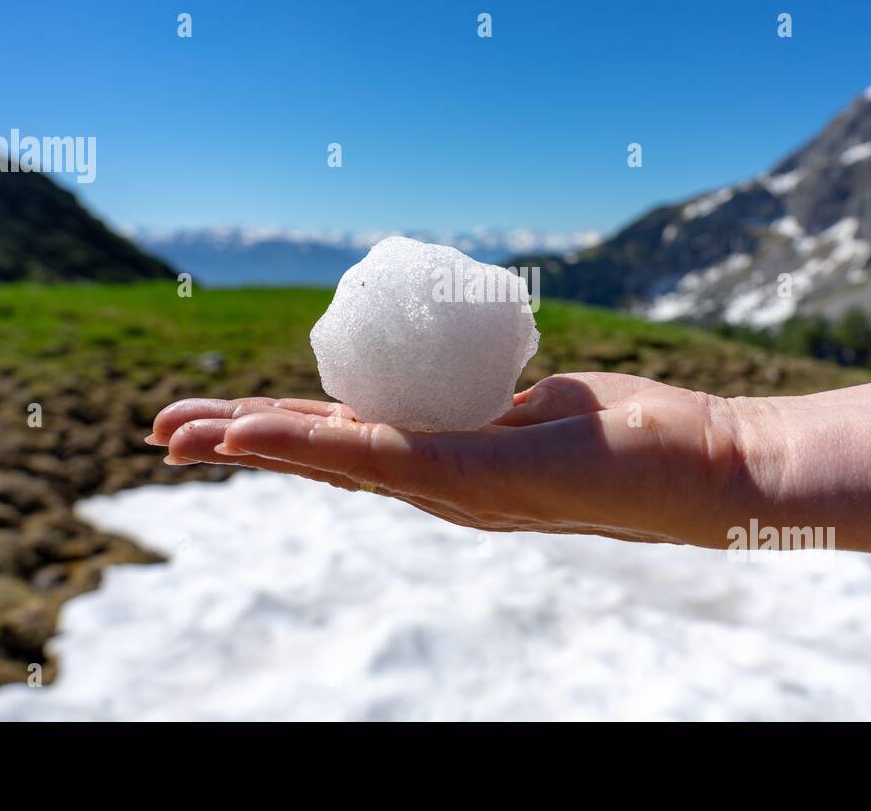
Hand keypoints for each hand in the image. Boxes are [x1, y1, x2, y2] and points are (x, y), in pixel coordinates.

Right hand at [147, 373, 748, 545]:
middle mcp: (442, 484)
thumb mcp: (534, 410)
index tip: (212, 418)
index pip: (344, 444)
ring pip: (334, 461)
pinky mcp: (486, 475)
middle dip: (238, 444)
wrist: (709, 465)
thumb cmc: (630, 433)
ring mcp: (459, 486)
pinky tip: (259, 433)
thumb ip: (485, 405)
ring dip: (254, 445)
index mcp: (449, 461)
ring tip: (184, 433)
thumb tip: (458, 384)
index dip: (274, 432)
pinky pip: (385, 455)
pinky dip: (315, 445)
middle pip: (320, 458)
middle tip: (161, 432)